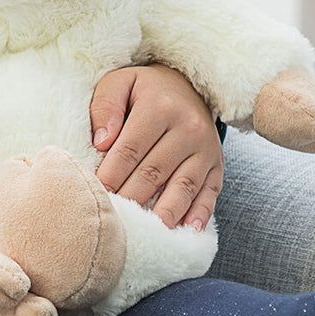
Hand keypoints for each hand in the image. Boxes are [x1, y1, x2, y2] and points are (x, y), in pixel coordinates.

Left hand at [90, 64, 223, 230]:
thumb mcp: (119, 82)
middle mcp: (188, 128)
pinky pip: (210, 192)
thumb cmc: (142, 90)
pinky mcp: (217, 164)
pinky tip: (187, 230)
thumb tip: (101, 143)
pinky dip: (199, 213)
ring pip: (183, 186)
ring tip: (149, 233)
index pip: (131, 148)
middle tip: (115, 219)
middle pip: (154, 172)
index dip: (112, 173)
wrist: (184, 85)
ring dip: (164, 212)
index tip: (97, 193)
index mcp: (159, 107)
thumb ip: (105, 107)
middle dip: (132, 197)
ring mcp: (206, 148)